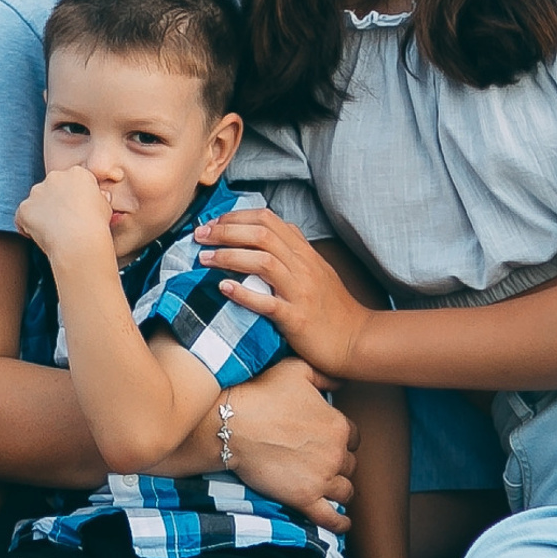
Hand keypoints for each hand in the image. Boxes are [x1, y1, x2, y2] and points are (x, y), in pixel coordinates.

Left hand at [15, 165, 115, 264]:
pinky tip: (40, 237)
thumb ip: (99, 198)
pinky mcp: (24, 208)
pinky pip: (22, 217)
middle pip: (52, 188)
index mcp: (77, 173)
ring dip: (41, 213)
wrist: (79, 240)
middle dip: (55, 202)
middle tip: (64, 222)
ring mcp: (37, 192)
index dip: (74, 198)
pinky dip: (27, 226)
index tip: (77, 211)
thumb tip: (99, 196)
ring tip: (54, 232)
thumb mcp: (106, 207)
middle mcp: (54, 177)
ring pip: (36, 202)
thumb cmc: (96, 225)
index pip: (72, 182)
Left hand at [197, 206, 373, 375]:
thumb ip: (292, 253)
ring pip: (263, 262)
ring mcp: (300, 292)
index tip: (213, 223)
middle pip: (261, 235)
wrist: (357, 340)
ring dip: (229, 256)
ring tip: (204, 258)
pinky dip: (244, 293)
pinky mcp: (297, 318)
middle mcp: (303, 266)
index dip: (236, 217)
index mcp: (305, 253)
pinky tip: (224, 288)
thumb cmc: (333, 309)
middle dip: (226, 231)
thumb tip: (261, 237)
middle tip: (200, 235)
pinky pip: (268, 303)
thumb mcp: (316, 272)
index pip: (268, 220)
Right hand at [219, 359, 356, 530]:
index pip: (353, 437)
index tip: (326, 440)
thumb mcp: (295, 369)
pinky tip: (341, 523)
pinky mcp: (304, 499)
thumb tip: (343, 380)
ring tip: (328, 488)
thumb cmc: (260, 394)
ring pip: (345, 491)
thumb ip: (324, 374)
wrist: (230, 425)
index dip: (341, 438)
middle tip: (320, 462)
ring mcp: (321, 478)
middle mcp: (336, 453)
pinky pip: (332, 518)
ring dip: (339, 489)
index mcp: (338, 425)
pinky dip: (340, 523)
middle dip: (338, 463)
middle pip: (350, 464)